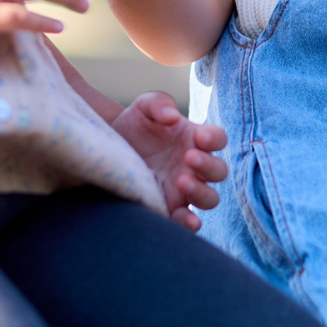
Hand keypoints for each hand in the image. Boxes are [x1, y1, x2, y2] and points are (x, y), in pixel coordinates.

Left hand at [112, 91, 227, 230]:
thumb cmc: (134, 125)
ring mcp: (184, 189)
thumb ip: (158, 103)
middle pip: (218, 171)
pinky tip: (187, 220)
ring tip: (181, 182)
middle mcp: (194, 166)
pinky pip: (187, 220)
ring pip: (209, 198)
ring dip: (201, 192)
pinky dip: (190, 223)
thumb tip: (172, 116)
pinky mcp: (170, 207)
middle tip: (189, 157)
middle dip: (208, 165)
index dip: (214, 138)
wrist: (108, 148)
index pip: (218, 139)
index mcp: (195, 139)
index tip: (200, 136)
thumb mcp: (143, 107)